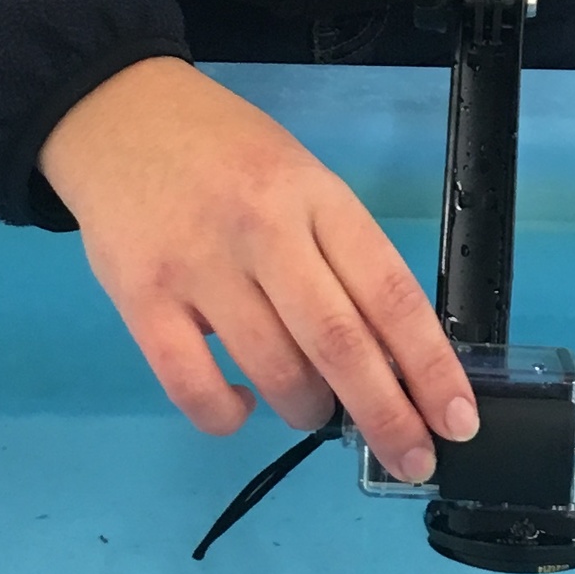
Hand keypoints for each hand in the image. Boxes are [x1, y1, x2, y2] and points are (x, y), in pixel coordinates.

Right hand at [38, 58, 478, 482]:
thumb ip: (340, 258)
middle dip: (387, 416)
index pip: (391, 293)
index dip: (430, 365)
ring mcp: (198, 265)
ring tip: (312, 411)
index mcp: (318, 197)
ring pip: (274, 372)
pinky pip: (193, 387)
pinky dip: (227, 416)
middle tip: (411, 460)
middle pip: (340, 344)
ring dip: (307, 411)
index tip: (456, 418)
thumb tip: (387, 358)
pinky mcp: (140, 298)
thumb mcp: (302, 180)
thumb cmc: (227, 155)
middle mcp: (264, 230)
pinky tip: (241, 404)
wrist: (118, 113)